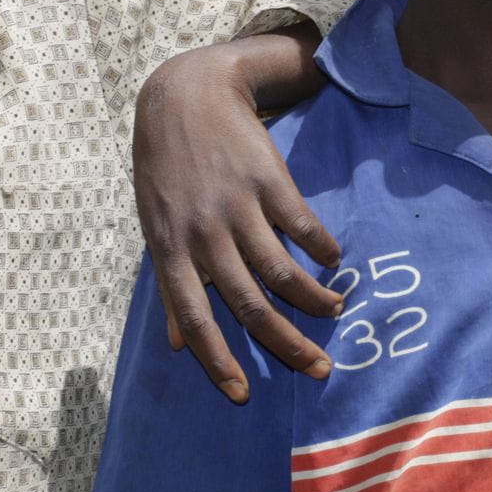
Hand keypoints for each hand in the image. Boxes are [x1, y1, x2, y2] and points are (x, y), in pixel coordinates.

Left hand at [133, 31, 342, 401]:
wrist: (185, 96)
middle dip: (287, 344)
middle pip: (250, 305)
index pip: (196, 319)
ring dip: (313, 299)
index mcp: (173, 251)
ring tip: (334, 311)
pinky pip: (302, 226)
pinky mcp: (269, 180)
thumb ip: (169, 287)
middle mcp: (206, 235)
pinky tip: (334, 260)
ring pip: (282, 271)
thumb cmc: (166, 170)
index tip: (242, 395)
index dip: (217, 361)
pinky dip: (321, 248)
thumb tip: (176, 346)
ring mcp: (238, 207)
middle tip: (319, 368)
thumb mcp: (157, 228)